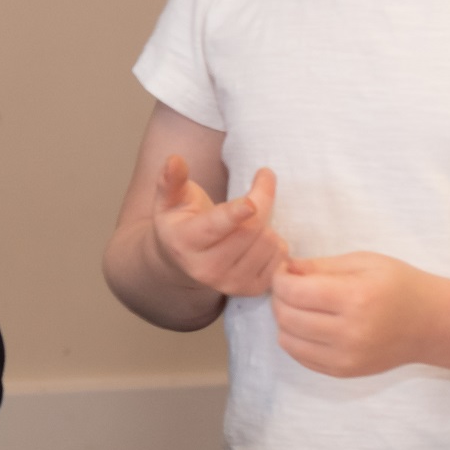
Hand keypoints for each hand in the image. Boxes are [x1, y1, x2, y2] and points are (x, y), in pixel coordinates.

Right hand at [153, 156, 286, 297]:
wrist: (181, 262)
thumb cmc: (179, 222)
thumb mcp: (169, 200)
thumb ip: (172, 180)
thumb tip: (174, 160)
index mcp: (184, 242)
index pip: (214, 227)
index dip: (234, 214)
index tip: (250, 203)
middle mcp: (206, 268)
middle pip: (250, 230)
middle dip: (260, 202)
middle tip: (258, 187)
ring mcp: (229, 282)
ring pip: (269, 244)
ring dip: (267, 225)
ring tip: (251, 221)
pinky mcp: (250, 289)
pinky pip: (280, 260)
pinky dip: (276, 245)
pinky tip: (261, 240)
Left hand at [271, 252, 436, 377]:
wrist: (432, 325)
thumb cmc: (401, 286)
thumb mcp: (365, 262)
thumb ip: (321, 265)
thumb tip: (285, 269)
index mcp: (356, 298)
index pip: (295, 292)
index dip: (280, 279)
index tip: (284, 271)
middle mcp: (350, 332)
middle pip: (287, 316)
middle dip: (279, 298)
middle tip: (290, 287)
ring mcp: (347, 357)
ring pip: (288, 340)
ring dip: (283, 320)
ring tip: (298, 306)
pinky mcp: (345, 372)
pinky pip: (301, 357)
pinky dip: (295, 340)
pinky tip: (309, 325)